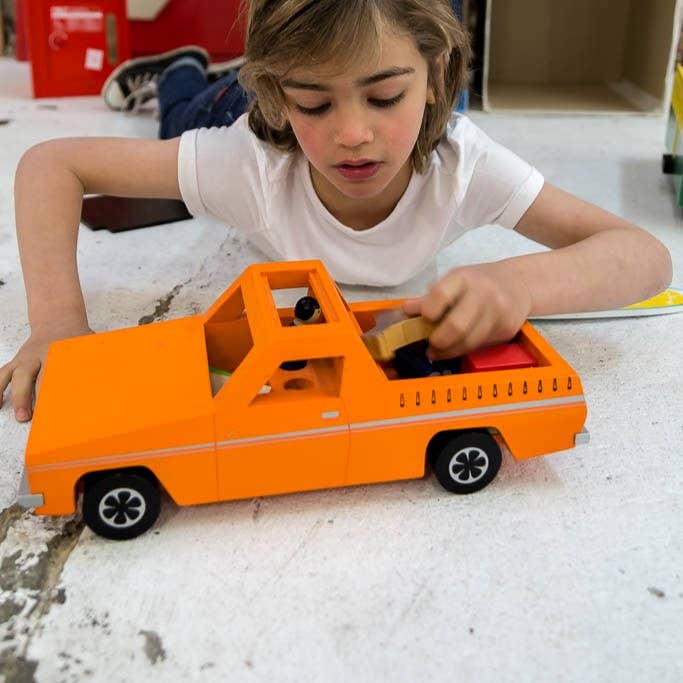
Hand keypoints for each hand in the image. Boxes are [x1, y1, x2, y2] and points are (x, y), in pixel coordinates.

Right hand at [0, 321, 93, 421]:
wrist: (57, 320)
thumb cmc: (77, 338)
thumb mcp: (90, 345)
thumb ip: (98, 360)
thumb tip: (118, 377)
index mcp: (61, 351)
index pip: (64, 373)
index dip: (68, 390)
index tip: (74, 407)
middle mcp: (41, 354)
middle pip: (41, 377)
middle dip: (44, 397)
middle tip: (49, 417)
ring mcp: (26, 358)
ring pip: (19, 376)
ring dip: (20, 397)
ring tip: (23, 417)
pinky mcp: (16, 362)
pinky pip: (2, 375)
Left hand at [402, 261, 531, 359]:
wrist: (519, 284)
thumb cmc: (479, 282)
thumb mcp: (455, 280)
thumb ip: (431, 297)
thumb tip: (405, 311)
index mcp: (464, 277)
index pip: (441, 294)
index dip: (427, 310)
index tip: (421, 318)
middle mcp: (484, 293)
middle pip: (456, 326)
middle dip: (438, 341)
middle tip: (429, 345)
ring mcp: (498, 312)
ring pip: (468, 342)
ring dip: (448, 352)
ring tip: (436, 352)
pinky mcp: (506, 329)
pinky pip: (480, 345)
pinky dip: (464, 350)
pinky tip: (456, 348)